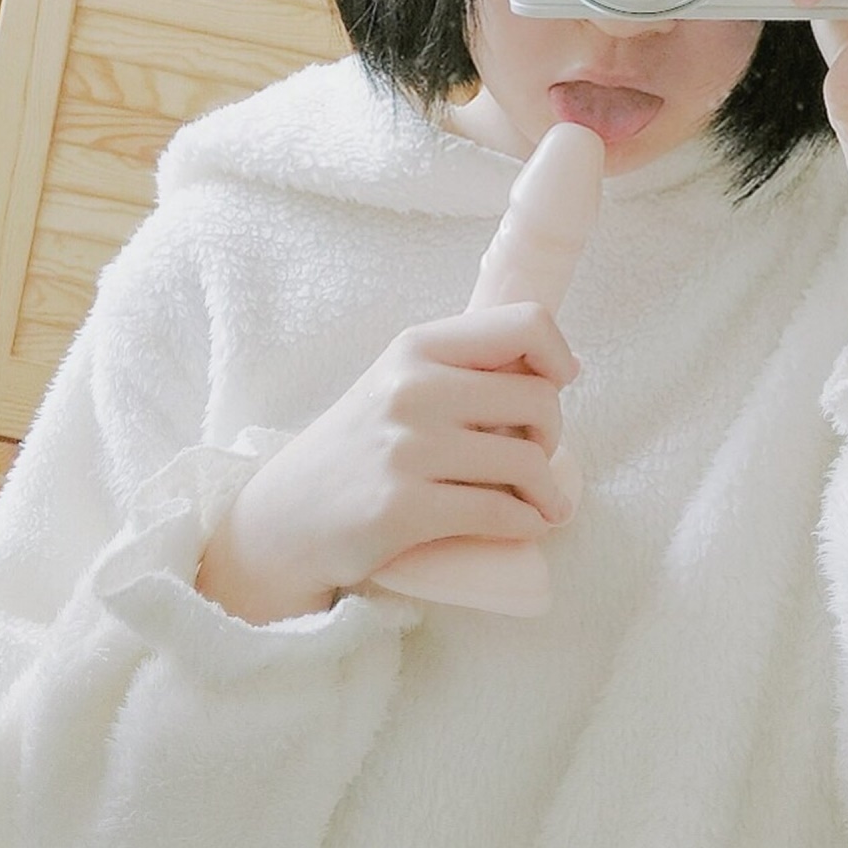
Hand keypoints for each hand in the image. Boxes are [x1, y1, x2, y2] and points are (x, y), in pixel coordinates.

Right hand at [200, 303, 580, 621]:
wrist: (284, 519)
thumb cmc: (358, 450)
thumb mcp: (399, 384)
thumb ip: (464, 369)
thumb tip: (564, 367)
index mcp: (417, 348)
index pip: (525, 323)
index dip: (558, 356)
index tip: (557, 385)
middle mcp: (412, 388)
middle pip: (539, 398)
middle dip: (552, 435)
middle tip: (534, 458)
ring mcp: (406, 449)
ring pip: (528, 461)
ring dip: (547, 491)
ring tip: (539, 502)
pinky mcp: (403, 509)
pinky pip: (501, 512)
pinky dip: (528, 523)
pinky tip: (526, 525)